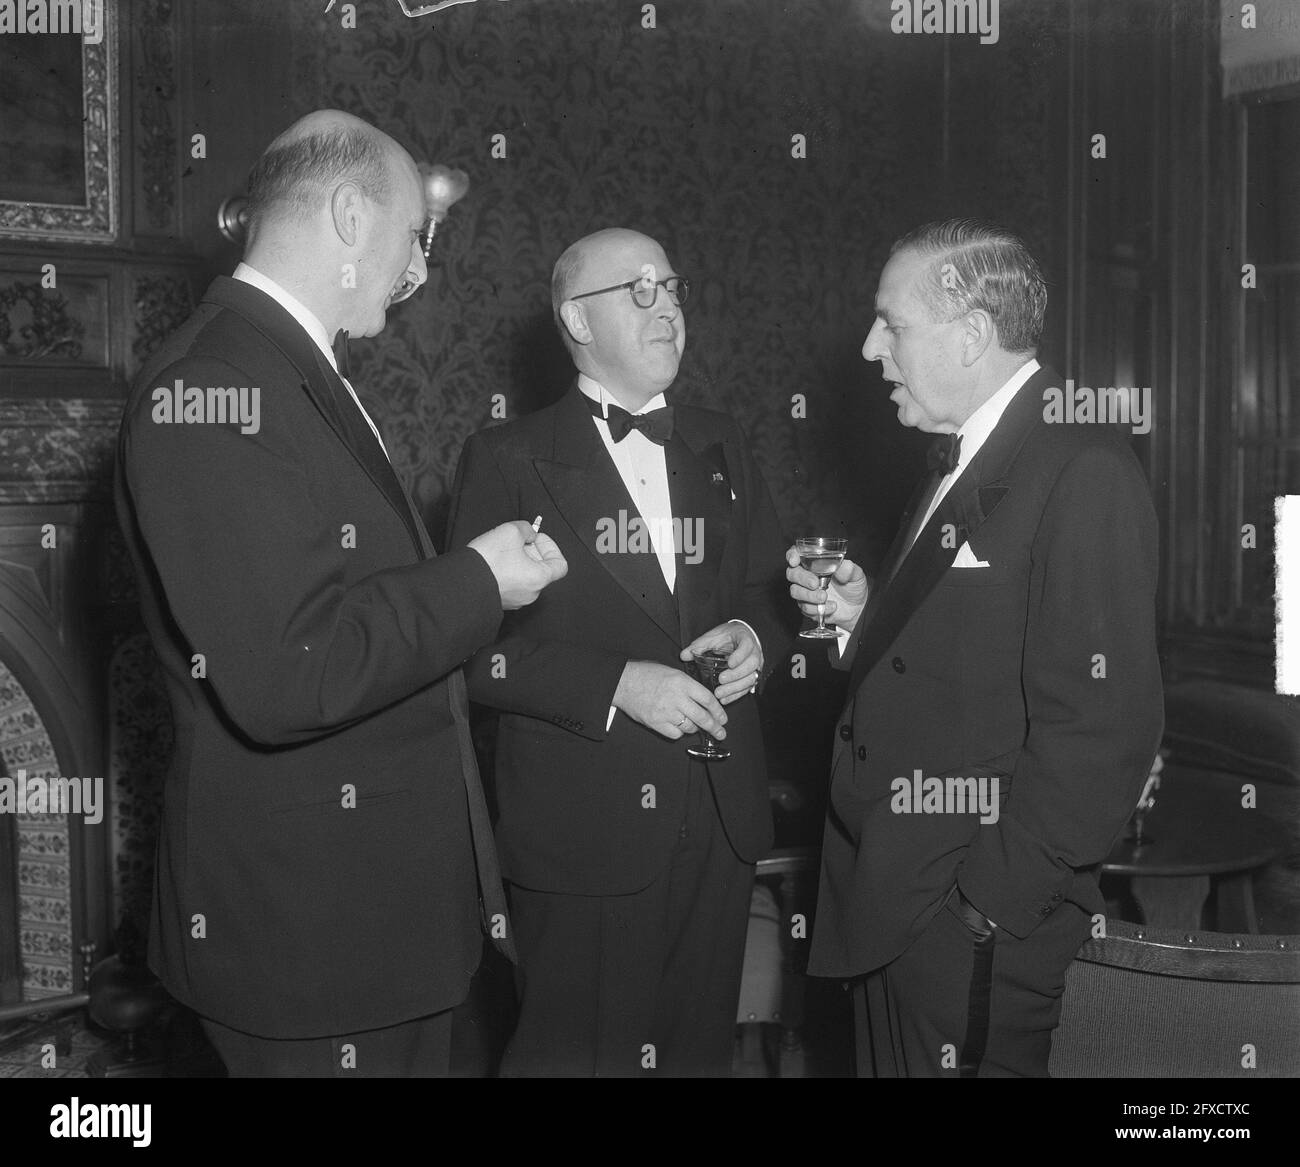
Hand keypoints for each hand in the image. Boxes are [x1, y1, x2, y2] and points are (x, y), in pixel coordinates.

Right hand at [468, 520, 567, 609]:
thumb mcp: (511, 531)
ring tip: (503, 549)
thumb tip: (529, 533)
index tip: (536, 538)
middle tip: (517, 539)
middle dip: (532, 551)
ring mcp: (516, 600)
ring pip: (525, 576)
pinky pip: (512, 584)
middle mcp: (531, 593)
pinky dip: (508, 571)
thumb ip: (526, 529)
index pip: (560, 565)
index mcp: (539, 579)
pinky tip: (494, 561)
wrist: (461, 582)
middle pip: (541, 569)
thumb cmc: (488, 560)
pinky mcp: (501, 601)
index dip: (551, 547)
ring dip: (519, 560)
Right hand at [612, 661, 726, 740]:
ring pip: (690, 727)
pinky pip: (675, 734)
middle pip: (702, 717)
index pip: (708, 699)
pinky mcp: (656, 723)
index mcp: (682, 682)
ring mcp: (666, 712)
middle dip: (715, 728)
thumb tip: (705, 701)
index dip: (718, 711)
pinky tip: (677, 726)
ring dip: (695, 728)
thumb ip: (689, 686)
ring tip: (694, 725)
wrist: (623, 682)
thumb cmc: (647, 674)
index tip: (723, 718)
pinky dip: (679, 732)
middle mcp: (676, 698)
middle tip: (720, 733)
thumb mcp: (672, 672)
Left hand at [679, 621, 760, 705]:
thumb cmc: (727, 636)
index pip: (747, 646)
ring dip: (735, 688)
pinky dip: (736, 695)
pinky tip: (724, 699)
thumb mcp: (713, 636)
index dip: (740, 655)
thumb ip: (699, 645)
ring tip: (719, 693)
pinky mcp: (751, 677)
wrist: (738, 637)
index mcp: (745, 639)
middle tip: (721, 680)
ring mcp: (755, 666)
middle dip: (736, 675)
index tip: (730, 663)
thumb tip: (683, 656)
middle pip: (751, 665)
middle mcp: (754, 653)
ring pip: (750, 678)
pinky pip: (747, 688)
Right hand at [785, 546, 868, 632]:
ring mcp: (805, 591)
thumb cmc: (853, 586)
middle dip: (802, 578)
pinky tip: (832, 607)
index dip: (792, 555)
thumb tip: (842, 566)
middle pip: (792, 573)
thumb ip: (849, 569)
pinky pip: (805, 607)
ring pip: (795, 591)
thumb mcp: (856, 574)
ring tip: (825, 597)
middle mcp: (807, 575)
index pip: (797, 554)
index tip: (795, 561)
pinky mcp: (807, 606)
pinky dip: (817, 608)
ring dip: (809, 595)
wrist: (857, 607)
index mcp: (815, 562)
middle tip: (815, 583)